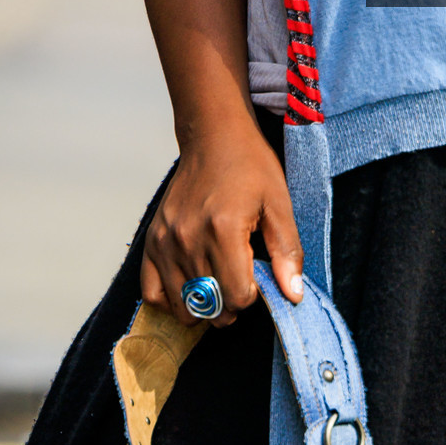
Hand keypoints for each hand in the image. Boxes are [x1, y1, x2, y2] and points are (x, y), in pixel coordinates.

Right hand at [141, 120, 302, 324]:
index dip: (253, 295)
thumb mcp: (280, 204)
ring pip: (182, 306)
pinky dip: (172, 300)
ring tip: (219, 286)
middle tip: (241, 282)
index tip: (257, 277)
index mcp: (223, 230)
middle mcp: (188, 239)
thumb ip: (287, 252)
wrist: (213, 137)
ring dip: (204, 307)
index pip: (236, 296)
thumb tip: (294, 295)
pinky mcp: (152, 241)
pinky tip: (192, 288)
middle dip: (231, 305)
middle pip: (210, 306)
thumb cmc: (250, 166)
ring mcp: (165, 242)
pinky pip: (152, 293)